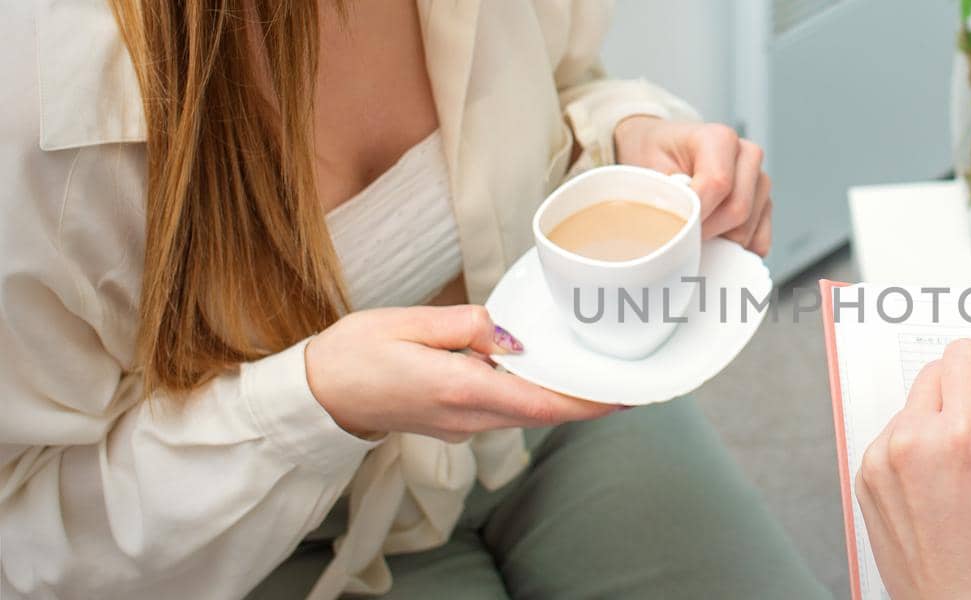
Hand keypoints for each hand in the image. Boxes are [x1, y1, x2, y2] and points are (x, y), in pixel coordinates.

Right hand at [304, 305, 618, 440]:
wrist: (318, 394)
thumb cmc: (355, 353)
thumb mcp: (408, 322)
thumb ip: (466, 326)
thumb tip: (509, 333)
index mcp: (458, 389)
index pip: (538, 404)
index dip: (584, 402)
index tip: (621, 396)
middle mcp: (466, 416)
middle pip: (540, 413)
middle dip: (582, 399)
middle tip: (623, 379)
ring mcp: (460, 426)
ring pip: (522, 413)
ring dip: (555, 396)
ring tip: (588, 369)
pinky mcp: (453, 424)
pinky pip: (502, 411)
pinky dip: (525, 395)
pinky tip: (535, 371)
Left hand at [612, 116, 772, 255]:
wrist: (664, 151)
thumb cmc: (657, 157)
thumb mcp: (649, 168)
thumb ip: (667, 196)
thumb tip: (678, 230)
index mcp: (720, 139)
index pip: (718, 183)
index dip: (697, 213)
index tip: (675, 229)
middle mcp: (747, 156)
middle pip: (738, 209)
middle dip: (707, 230)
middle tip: (680, 236)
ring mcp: (760, 180)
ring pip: (748, 228)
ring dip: (719, 240)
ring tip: (693, 232)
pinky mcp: (765, 204)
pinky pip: (760, 240)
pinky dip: (735, 250)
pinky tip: (714, 242)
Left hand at [856, 339, 970, 599]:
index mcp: (963, 438)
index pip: (967, 354)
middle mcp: (914, 442)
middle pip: (937, 373)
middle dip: (965, 398)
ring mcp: (882, 460)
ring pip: (914, 407)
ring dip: (938, 426)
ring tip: (960, 477)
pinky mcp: (866, 478)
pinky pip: (893, 438)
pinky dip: (915, 453)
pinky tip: (936, 492)